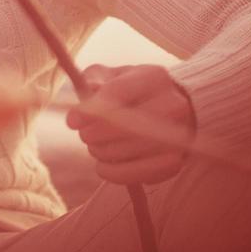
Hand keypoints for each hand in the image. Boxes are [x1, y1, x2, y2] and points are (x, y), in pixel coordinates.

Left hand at [66, 64, 194, 184]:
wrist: (176, 109)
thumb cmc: (135, 91)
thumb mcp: (114, 76)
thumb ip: (94, 80)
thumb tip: (84, 96)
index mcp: (153, 78)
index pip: (116, 94)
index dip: (89, 110)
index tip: (72, 121)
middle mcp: (172, 105)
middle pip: (121, 126)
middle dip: (93, 134)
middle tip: (85, 134)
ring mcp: (178, 135)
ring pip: (127, 152)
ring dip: (101, 153)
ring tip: (96, 147)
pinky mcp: (175, 161)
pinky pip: (137, 174)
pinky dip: (114, 173)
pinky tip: (104, 165)